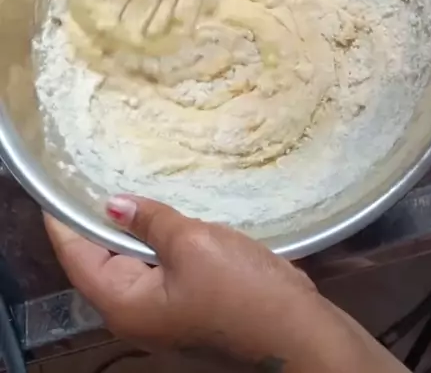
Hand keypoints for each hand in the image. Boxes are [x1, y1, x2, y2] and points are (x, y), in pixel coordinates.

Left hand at [45, 196, 406, 371]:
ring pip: (133, 264)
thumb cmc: (241, 290)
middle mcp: (135, 315)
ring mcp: (164, 315)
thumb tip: (113, 204)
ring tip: (129, 182)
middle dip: (97, 218)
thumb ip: (150, 222)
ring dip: (132, 228)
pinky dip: (158, 241)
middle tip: (97, 169)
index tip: (59, 179)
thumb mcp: (193, 243)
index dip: (64, 217)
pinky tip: (168, 213)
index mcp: (123, 304)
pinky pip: (161, 270)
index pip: (75, 254)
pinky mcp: (190, 308)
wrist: (298, 334)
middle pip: (101, 260)